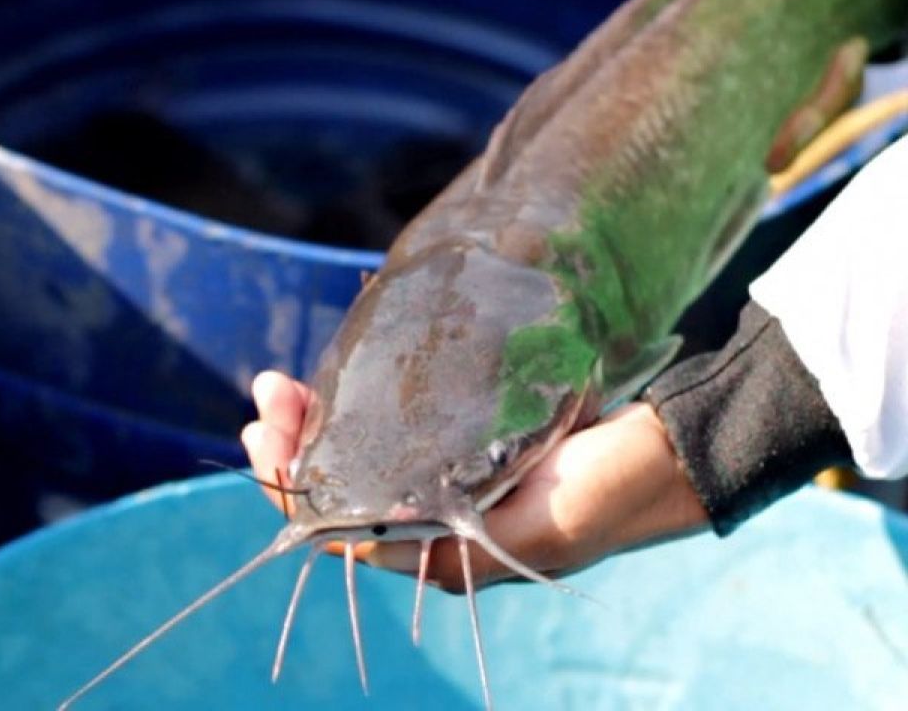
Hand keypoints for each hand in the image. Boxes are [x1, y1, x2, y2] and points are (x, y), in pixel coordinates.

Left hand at [241, 371, 709, 590]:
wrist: (667, 452)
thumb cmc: (605, 491)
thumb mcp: (526, 532)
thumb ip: (446, 547)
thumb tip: (351, 544)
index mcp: (435, 554)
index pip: (334, 526)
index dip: (290, 481)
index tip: (269, 430)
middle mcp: (429, 521)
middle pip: (334, 487)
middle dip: (291, 441)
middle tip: (270, 390)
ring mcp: (442, 479)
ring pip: (354, 456)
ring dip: (314, 421)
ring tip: (283, 382)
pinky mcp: (461, 441)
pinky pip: (388, 430)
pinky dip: (354, 408)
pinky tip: (333, 382)